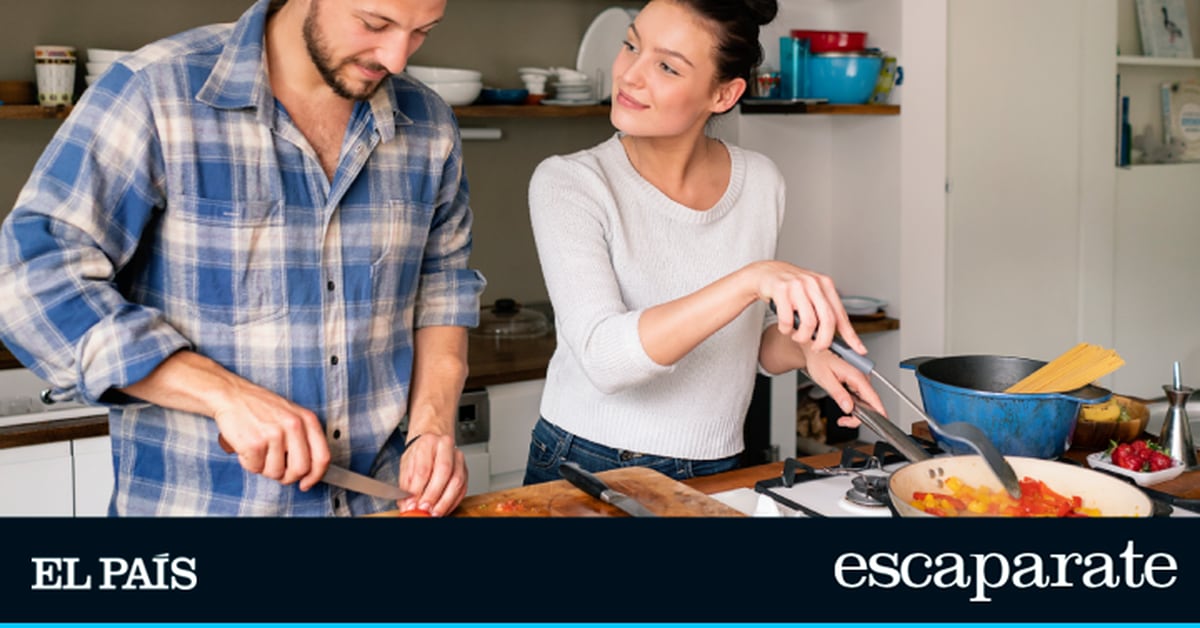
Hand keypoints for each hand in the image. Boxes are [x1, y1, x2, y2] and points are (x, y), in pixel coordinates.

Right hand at [210, 379, 329, 490]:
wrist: (232, 395)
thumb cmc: (260, 407)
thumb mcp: (291, 415)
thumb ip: (303, 438)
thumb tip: (308, 471)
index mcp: (307, 420)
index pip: (322, 457)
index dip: (315, 476)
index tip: (306, 483)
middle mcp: (294, 426)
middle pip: (300, 469)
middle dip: (287, 476)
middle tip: (276, 469)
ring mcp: (274, 434)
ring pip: (276, 473)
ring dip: (264, 468)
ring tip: (258, 450)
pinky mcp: (255, 443)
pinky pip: (255, 468)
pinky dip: (248, 463)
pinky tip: (246, 447)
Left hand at [397, 432, 466, 516]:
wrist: (433, 443)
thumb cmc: (420, 454)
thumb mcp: (406, 465)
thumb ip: (406, 486)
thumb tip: (408, 505)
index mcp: (428, 443)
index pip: (423, 468)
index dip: (418, 489)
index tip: (412, 504)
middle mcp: (446, 447)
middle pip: (443, 472)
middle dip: (433, 495)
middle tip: (424, 509)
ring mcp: (459, 459)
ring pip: (457, 482)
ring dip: (444, 502)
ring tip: (433, 513)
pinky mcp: (466, 471)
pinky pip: (462, 490)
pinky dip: (452, 503)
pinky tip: (442, 510)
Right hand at [751, 261, 865, 355]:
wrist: (765, 273)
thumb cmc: (790, 287)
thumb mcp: (812, 294)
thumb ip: (824, 311)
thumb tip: (837, 336)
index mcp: (825, 284)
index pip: (841, 314)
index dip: (850, 335)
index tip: (858, 349)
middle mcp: (813, 283)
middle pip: (827, 320)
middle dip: (824, 341)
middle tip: (817, 347)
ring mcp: (797, 286)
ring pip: (809, 323)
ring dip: (802, 336)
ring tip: (797, 335)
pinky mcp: (781, 290)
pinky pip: (787, 320)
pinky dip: (786, 330)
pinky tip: (785, 327)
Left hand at [802, 349, 886, 426]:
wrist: (816, 353)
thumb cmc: (819, 361)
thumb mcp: (825, 379)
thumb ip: (838, 393)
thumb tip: (848, 407)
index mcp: (856, 374)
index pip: (872, 396)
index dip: (879, 410)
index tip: (884, 420)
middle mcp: (861, 376)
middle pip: (870, 402)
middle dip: (858, 416)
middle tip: (843, 422)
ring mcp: (860, 380)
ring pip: (865, 402)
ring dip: (855, 412)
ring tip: (842, 418)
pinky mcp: (856, 383)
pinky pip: (860, 398)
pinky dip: (854, 406)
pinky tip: (845, 406)